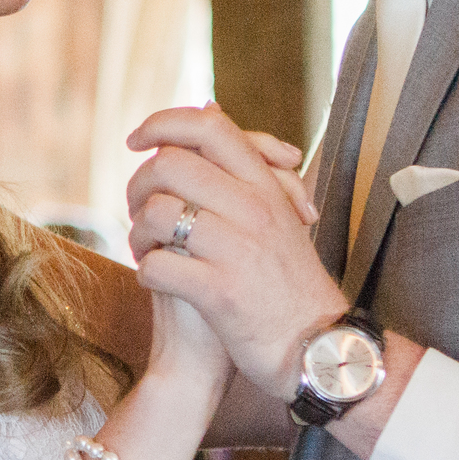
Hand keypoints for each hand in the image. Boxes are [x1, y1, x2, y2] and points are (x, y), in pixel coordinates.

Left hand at [125, 105, 344, 395]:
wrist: (322, 351)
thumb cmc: (290, 284)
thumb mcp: (277, 214)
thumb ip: (241, 166)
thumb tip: (208, 108)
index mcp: (266, 187)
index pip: (209, 127)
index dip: (163, 122)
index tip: (136, 140)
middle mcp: (254, 209)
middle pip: (170, 164)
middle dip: (138, 186)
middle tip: (138, 211)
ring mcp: (237, 250)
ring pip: (157, 213)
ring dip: (138, 234)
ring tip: (148, 250)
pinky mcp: (220, 293)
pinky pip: (157, 266)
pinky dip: (146, 273)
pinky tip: (158, 281)